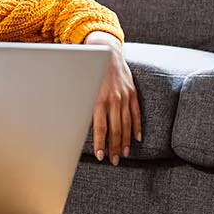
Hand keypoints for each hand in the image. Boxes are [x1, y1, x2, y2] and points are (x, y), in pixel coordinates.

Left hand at [85, 31, 140, 164]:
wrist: (106, 52)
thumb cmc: (90, 72)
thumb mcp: (83, 87)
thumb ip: (84, 105)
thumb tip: (76, 124)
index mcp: (99, 100)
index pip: (101, 128)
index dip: (101, 143)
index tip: (100, 156)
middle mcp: (114, 100)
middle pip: (115, 129)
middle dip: (114, 147)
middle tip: (114, 161)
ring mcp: (125, 96)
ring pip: (127, 124)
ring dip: (125, 141)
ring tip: (124, 154)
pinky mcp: (133, 93)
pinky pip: (136, 113)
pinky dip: (137, 127)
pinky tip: (137, 138)